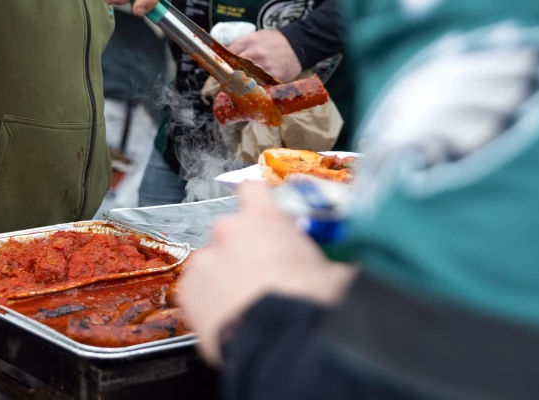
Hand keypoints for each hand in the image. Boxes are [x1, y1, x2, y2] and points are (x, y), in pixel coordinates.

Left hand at [177, 183, 356, 364]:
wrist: (281, 347)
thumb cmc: (311, 306)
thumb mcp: (338, 275)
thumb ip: (335, 260)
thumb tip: (350, 265)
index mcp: (264, 219)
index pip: (253, 190)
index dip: (258, 204)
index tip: (264, 219)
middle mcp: (228, 231)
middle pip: (231, 231)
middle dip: (244, 249)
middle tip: (264, 276)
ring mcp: (204, 260)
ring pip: (213, 262)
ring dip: (225, 276)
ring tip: (245, 304)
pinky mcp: (187, 292)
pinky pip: (197, 290)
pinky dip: (208, 301)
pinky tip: (229, 317)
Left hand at [228, 29, 301, 82]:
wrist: (297, 44)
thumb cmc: (274, 40)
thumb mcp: (256, 36)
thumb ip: (241, 45)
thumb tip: (224, 56)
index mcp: (249, 41)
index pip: (229, 54)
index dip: (223, 63)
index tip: (221, 69)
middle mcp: (255, 53)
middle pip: (235, 68)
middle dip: (231, 75)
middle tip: (228, 82)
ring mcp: (265, 66)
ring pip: (247, 79)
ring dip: (242, 84)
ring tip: (240, 88)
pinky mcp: (275, 76)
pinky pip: (262, 85)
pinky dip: (257, 88)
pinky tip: (255, 89)